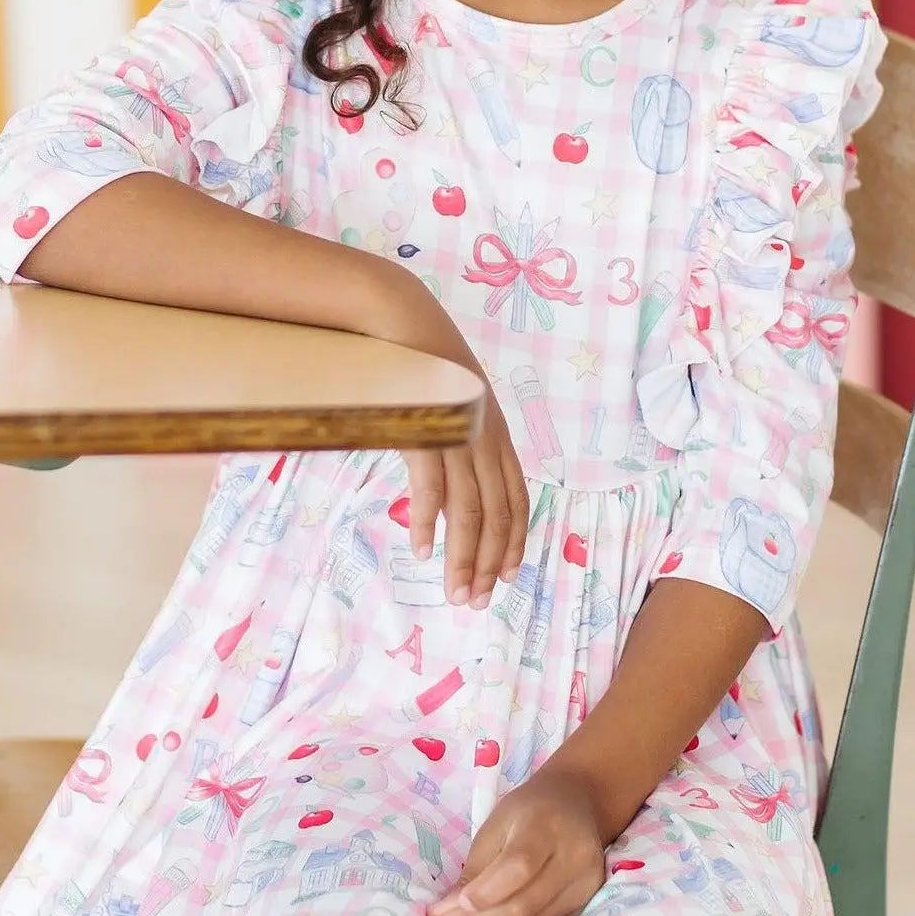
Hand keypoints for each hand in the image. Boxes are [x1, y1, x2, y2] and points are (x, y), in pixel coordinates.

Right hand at [365, 269, 527, 606]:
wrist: (398, 314)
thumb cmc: (417, 362)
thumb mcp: (449, 404)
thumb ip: (454, 444)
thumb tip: (442, 494)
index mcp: (494, 432)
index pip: (517, 498)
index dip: (515, 540)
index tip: (506, 576)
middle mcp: (484, 436)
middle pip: (496, 514)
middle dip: (489, 563)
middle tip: (475, 601)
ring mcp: (457, 434)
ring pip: (469, 510)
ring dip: (463, 557)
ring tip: (455, 591)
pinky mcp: (426, 429)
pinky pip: (431, 486)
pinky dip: (426, 521)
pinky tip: (422, 548)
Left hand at [427, 762, 605, 915]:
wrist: (575, 804)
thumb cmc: (527, 812)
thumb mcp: (494, 826)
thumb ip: (473, 871)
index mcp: (545, 825)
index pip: (518, 867)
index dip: (486, 893)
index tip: (454, 906)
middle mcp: (575, 855)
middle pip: (526, 904)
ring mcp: (587, 882)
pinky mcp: (588, 901)